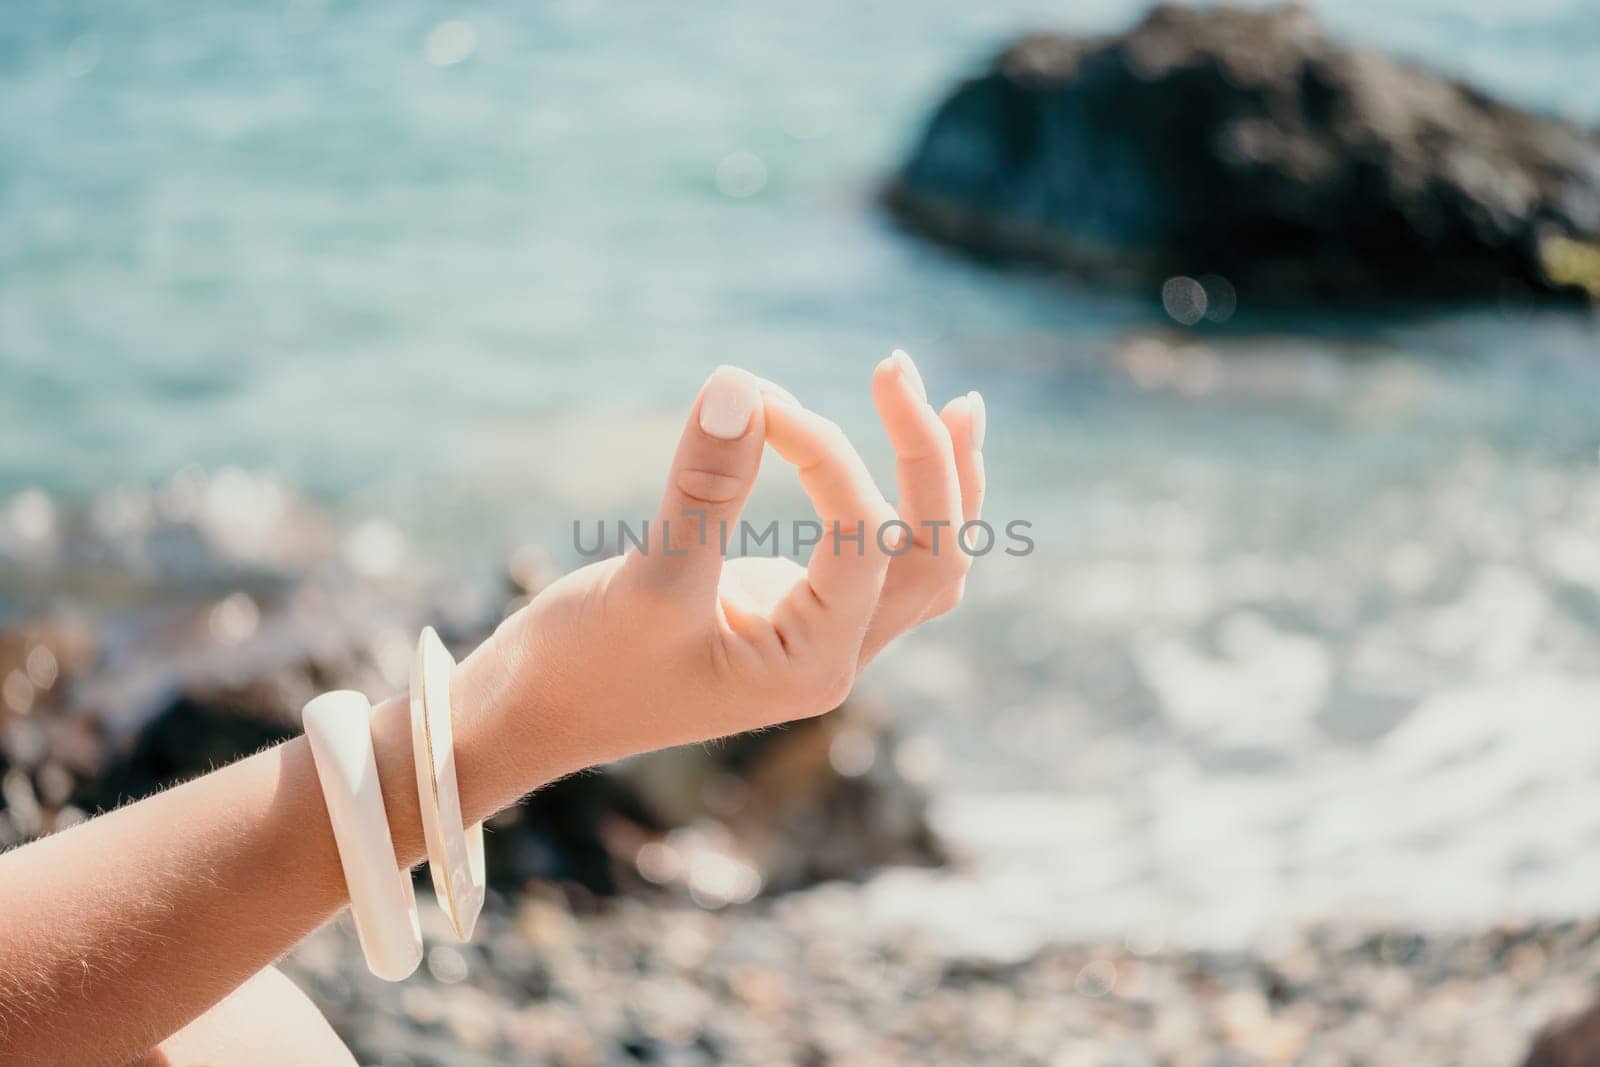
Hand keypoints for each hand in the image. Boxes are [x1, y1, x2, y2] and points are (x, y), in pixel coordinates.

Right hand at [452, 360, 985, 810]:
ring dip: (943, 485)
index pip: (863, 541)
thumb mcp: (646, 577)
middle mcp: (835, 656)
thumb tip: (742, 383)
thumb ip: (702, 486)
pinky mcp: (794, 610)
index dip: (824, 454)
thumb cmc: (583, 665)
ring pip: (923, 563)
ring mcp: (822, 636)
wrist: (535, 713)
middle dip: (929, 461)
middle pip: (933, 557)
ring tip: (957, 404)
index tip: (753, 399)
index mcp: (814, 666)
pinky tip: (903, 451)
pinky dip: (902, 503)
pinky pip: (881, 559)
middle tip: (894, 366)